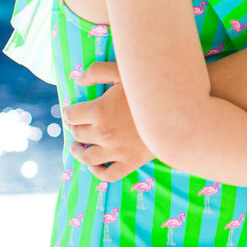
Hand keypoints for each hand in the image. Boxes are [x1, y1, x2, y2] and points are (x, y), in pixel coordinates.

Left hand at [61, 62, 152, 181]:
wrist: (178, 108)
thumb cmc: (150, 86)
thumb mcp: (123, 71)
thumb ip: (97, 71)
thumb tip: (78, 80)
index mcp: (99, 111)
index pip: (71, 115)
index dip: (68, 112)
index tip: (70, 111)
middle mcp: (104, 133)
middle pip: (78, 134)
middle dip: (73, 128)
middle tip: (74, 124)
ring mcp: (117, 151)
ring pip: (87, 157)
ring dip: (77, 152)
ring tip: (76, 147)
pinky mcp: (131, 163)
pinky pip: (107, 174)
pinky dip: (96, 171)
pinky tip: (95, 164)